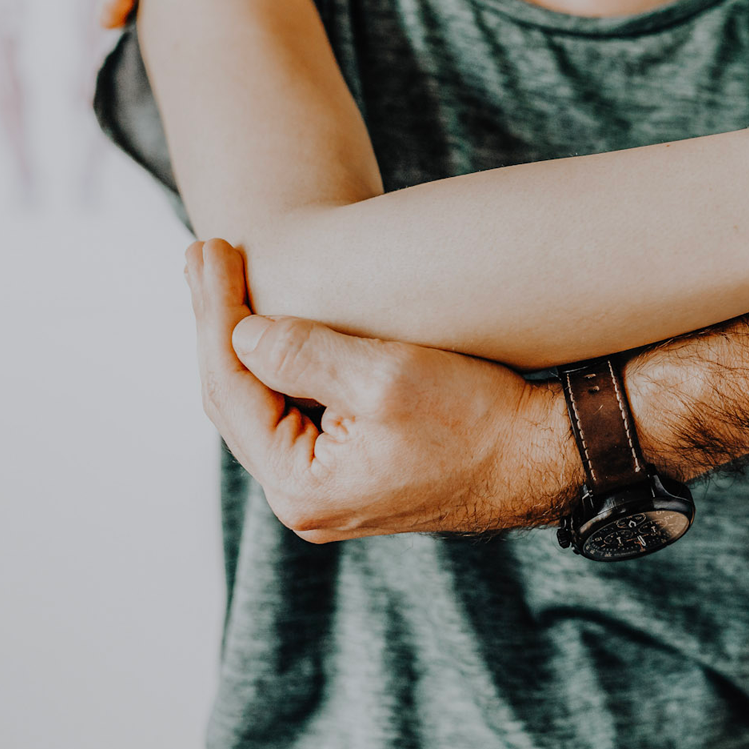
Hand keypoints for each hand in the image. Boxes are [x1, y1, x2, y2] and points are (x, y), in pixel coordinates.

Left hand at [184, 238, 576, 542]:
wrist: (547, 455)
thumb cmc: (480, 418)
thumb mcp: (387, 376)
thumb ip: (302, 353)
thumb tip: (240, 331)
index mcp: (301, 485)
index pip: (230, 387)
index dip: (215, 312)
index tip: (211, 248)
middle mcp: (304, 501)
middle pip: (235, 400)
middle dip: (218, 323)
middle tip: (202, 253)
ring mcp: (329, 491)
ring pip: (262, 407)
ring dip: (243, 342)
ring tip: (222, 282)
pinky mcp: (355, 473)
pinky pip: (293, 415)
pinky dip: (278, 367)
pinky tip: (272, 329)